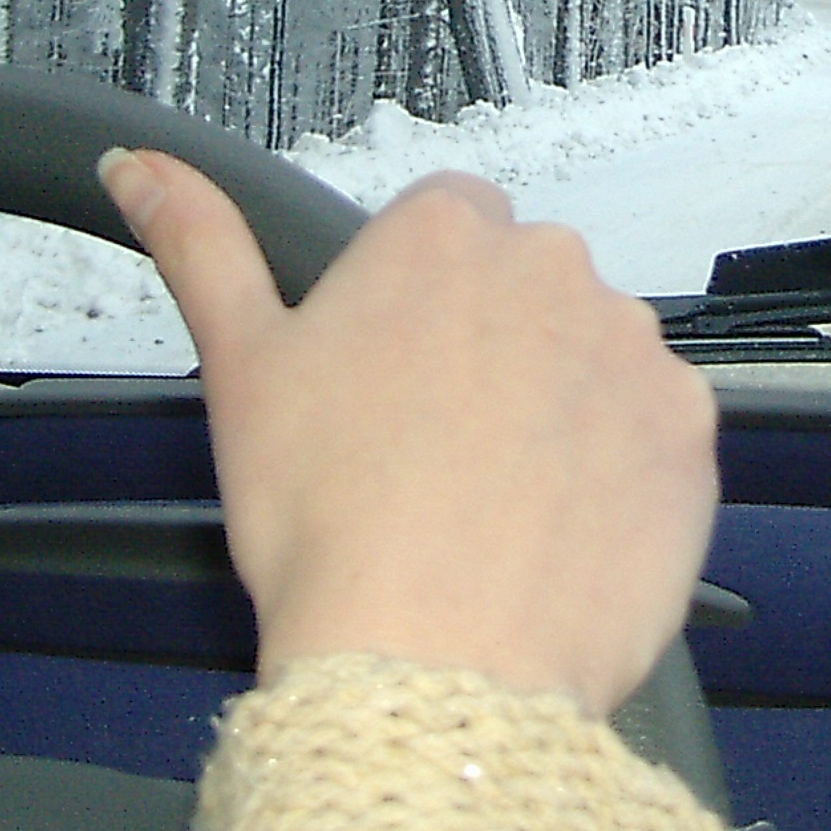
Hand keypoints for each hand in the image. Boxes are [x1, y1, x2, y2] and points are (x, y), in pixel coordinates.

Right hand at [100, 149, 717, 717]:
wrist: (436, 661)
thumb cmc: (335, 524)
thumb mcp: (239, 367)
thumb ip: (198, 244)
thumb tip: (142, 169)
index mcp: (443, 237)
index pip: (445, 219)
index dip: (412, 297)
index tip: (392, 362)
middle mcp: (551, 269)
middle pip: (522, 287)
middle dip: (488, 347)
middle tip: (429, 442)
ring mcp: (632, 349)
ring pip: (590, 358)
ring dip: (556, 405)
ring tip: (489, 496)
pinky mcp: (689, 431)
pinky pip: (653, 433)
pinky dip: (616, 471)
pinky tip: (554, 524)